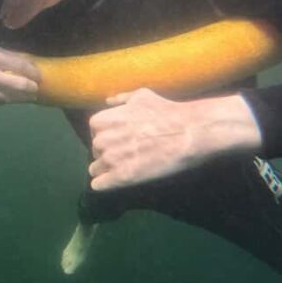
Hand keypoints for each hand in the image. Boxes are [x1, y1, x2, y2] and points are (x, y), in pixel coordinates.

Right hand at [0, 44, 38, 105]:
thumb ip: (3, 55)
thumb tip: (25, 61)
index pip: (18, 66)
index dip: (32, 72)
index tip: (39, 76)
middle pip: (17, 85)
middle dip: (30, 88)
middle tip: (36, 88)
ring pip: (8, 97)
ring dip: (20, 97)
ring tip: (27, 95)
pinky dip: (5, 99)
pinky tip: (10, 97)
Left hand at [88, 88, 262, 189]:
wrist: (188, 131)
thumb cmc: (166, 111)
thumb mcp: (140, 97)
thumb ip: (121, 99)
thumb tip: (108, 101)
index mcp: (101, 121)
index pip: (93, 134)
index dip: (108, 137)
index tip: (122, 140)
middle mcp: (101, 140)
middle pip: (96, 152)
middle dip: (108, 154)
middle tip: (128, 154)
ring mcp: (110, 160)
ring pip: (96, 170)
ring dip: (107, 170)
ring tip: (126, 168)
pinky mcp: (122, 177)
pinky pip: (99, 185)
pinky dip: (106, 184)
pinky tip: (118, 181)